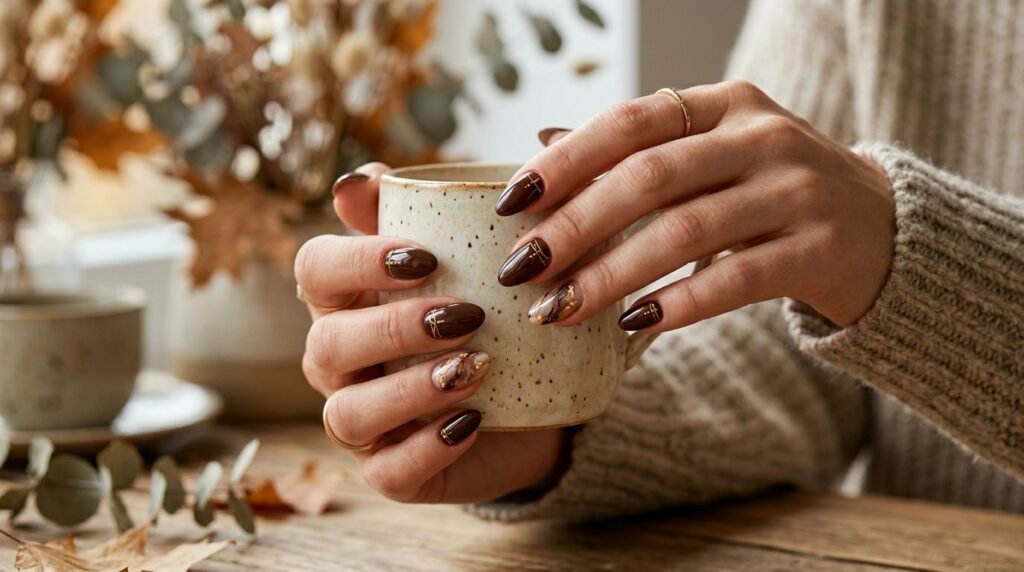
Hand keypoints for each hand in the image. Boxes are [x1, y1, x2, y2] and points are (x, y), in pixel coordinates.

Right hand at [296, 164, 564, 502]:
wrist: (542, 393)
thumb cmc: (495, 309)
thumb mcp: (472, 254)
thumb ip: (424, 210)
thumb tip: (362, 179)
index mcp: (348, 299)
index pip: (314, 270)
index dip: (356, 261)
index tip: (426, 256)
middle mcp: (341, 361)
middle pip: (327, 343)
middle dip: (393, 327)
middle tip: (466, 315)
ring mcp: (364, 420)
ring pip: (348, 414)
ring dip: (409, 390)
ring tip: (475, 368)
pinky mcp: (394, 471)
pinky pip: (388, 472)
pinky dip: (428, 448)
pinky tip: (473, 421)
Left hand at [495, 81, 894, 329]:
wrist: (884, 231)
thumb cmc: (774, 194)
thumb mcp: (714, 155)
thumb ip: (639, 153)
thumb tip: (545, 147)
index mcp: (725, 105)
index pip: (631, 122)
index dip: (566, 160)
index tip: (512, 202)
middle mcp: (762, 136)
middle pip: (650, 177)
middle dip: (574, 226)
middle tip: (522, 269)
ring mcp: (796, 191)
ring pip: (686, 230)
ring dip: (612, 274)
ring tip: (561, 310)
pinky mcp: (819, 250)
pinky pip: (735, 279)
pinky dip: (678, 303)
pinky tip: (634, 326)